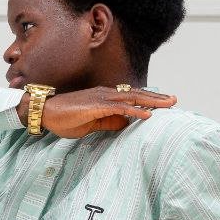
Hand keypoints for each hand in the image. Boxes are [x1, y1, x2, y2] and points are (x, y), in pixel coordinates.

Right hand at [23, 86, 177, 137]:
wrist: (45, 113)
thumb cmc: (64, 118)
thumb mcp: (91, 124)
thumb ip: (108, 122)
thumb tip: (125, 124)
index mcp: (105, 98)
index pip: (131, 98)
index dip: (148, 100)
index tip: (164, 104)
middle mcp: (106, 95)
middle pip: (137, 95)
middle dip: (157, 98)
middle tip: (175, 100)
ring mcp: (102, 99)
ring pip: (132, 98)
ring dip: (152, 101)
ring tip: (168, 104)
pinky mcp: (96, 106)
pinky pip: (120, 108)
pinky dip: (135, 111)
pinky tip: (147, 115)